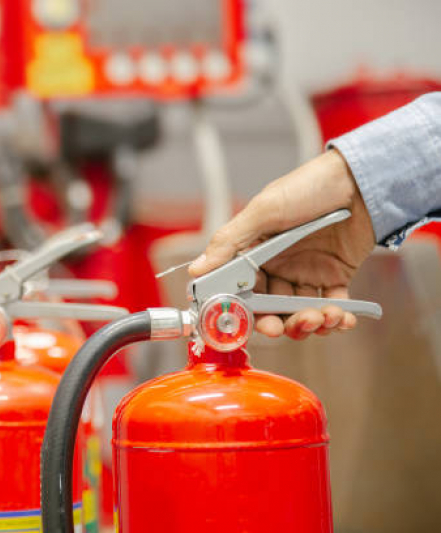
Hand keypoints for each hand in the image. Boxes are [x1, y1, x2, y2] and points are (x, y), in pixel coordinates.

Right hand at [188, 150, 375, 338]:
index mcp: (254, 251)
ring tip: (321, 316)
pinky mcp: (335, 275)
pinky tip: (342, 317)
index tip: (245, 323)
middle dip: (276, 323)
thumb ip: (230, 241)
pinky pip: (332, 305)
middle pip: (269, 307)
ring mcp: (306, 272)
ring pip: (299, 311)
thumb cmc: (309, 185)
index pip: (240, 290)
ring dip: (309, 322)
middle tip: (281, 327)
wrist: (361, 179)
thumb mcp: (264, 210)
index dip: (241, 310)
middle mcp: (277, 265)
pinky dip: (337, 317)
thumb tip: (196, 268)